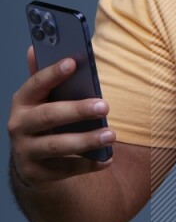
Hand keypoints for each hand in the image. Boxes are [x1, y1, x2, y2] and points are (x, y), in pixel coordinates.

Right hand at [7, 47, 115, 186]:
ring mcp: (26, 151)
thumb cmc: (43, 122)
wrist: (30, 162)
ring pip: (57, 145)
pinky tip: (107, 159)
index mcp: (22, 102)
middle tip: (105, 105)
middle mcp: (19, 126)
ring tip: (111, 135)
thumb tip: (34, 48)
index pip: (35, 84)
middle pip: (49, 116)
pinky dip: (88, 164)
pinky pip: (65, 169)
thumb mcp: (40, 100)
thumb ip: (43, 77)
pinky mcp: (36, 173)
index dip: (52, 74)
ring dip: (86, 140)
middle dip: (77, 110)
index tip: (72, 63)